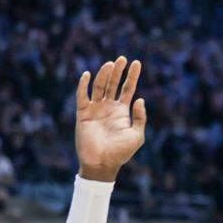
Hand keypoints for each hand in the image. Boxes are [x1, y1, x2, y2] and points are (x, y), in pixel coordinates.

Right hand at [75, 57, 146, 181]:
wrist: (103, 163)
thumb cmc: (121, 152)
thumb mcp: (137, 135)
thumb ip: (140, 117)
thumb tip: (140, 98)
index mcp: (122, 111)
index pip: (127, 88)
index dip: (132, 76)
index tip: (136, 63)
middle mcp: (108, 107)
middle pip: (113, 84)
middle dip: (118, 71)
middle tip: (122, 58)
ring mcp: (95, 109)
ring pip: (99, 87)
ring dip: (104, 75)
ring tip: (110, 64)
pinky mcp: (83, 114)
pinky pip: (82, 96)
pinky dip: (83, 85)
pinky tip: (87, 75)